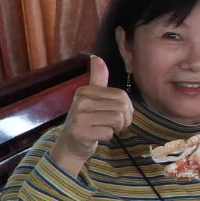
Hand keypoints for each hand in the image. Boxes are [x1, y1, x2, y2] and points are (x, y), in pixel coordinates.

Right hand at [51, 55, 133, 171]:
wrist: (71, 144)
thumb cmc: (88, 120)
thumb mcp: (92, 98)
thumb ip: (98, 78)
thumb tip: (96, 56)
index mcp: (85, 91)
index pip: (121, 95)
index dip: (127, 108)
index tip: (118, 113)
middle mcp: (80, 101)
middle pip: (121, 107)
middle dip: (124, 119)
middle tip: (114, 125)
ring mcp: (79, 116)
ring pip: (117, 119)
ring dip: (117, 128)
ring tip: (107, 129)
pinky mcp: (80, 132)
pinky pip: (108, 132)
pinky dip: (108, 136)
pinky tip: (98, 136)